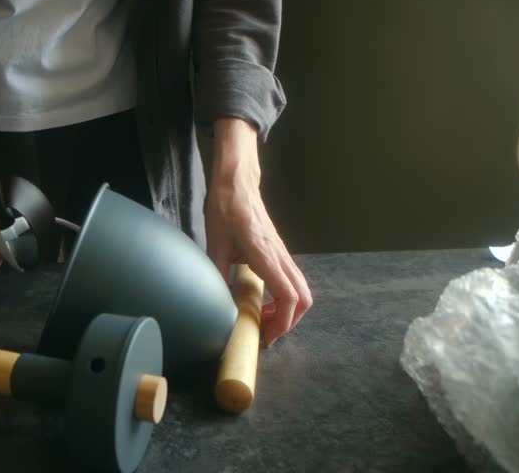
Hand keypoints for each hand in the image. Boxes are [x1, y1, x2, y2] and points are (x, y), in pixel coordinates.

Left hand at [205, 118, 312, 345]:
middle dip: (289, 321)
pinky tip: (262, 300)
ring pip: (301, 289)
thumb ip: (218, 275)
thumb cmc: (225, 209)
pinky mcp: (279, 251)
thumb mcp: (214, 245)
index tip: (266, 336)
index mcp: (265, 255)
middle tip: (265, 331)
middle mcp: (280, 255)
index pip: (288, 296)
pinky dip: (284, 297)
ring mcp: (283, 253)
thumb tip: (218, 304)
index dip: (282, 322)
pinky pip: (292, 279)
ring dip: (287, 310)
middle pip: (304, 297)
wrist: (237, 182)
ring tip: (262, 318)